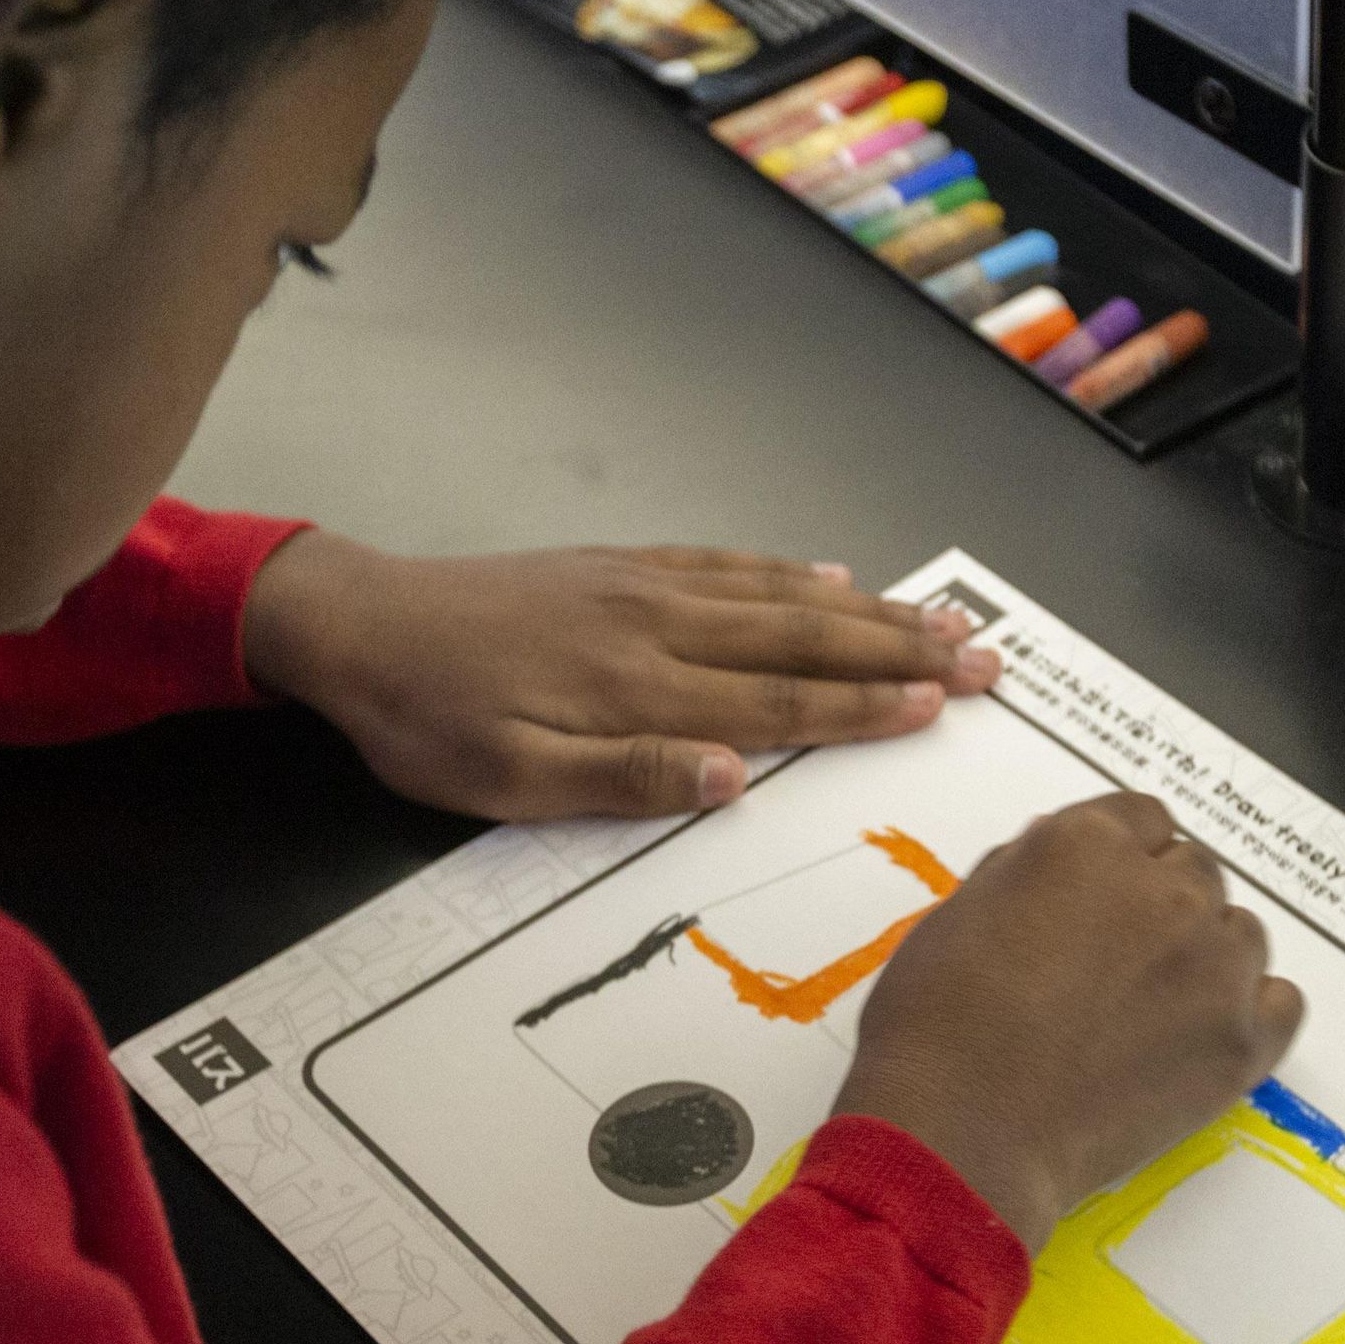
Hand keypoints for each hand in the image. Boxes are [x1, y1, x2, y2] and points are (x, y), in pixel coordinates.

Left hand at [242, 535, 998, 820]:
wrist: (359, 623)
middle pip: (802, 642)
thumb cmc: (428, 720)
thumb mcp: (509, 780)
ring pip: (776, 598)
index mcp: (638, 688)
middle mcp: (656, 625)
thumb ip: (624, 778)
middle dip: (900, 652)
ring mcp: (640, 586)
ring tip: (939, 616)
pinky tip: (826, 575)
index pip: (778, 705)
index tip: (942, 707)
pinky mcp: (615, 566)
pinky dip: (785, 571)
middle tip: (985, 657)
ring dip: (865, 610)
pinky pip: (723, 563)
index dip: (865, 709)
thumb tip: (732, 777)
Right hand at [835, 793, 1302, 1253]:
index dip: (1120, 860)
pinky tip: (1204, 1033)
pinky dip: (1253, 1010)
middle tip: (1118, 963)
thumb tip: (1064, 870)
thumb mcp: (960, 912)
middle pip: (1196, 871)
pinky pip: (1283, 1000)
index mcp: (1087, 846)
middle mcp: (1164, 890)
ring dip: (1207, 956)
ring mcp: (1213, 965)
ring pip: (1242, 932)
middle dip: (1163, 905)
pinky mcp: (1242, 1041)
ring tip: (1151, 1009)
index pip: (1142, 820)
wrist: (965, 1133)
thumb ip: (1027, 873)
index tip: (1101, 899)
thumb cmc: (937, 1027)